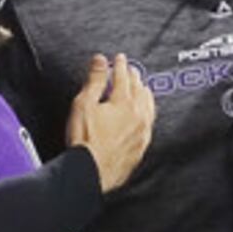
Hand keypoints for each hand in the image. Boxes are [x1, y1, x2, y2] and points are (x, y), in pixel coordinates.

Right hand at [64, 54, 153, 192]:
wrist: (90, 172)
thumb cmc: (85, 143)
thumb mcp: (84, 104)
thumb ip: (95, 80)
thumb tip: (100, 61)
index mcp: (124, 102)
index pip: (123, 77)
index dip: (120, 65)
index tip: (119, 59)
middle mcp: (137, 116)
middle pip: (138, 90)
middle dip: (133, 76)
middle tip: (130, 69)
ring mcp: (141, 133)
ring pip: (148, 107)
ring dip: (144, 94)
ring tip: (142, 88)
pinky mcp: (140, 148)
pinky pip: (149, 125)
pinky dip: (147, 114)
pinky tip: (145, 116)